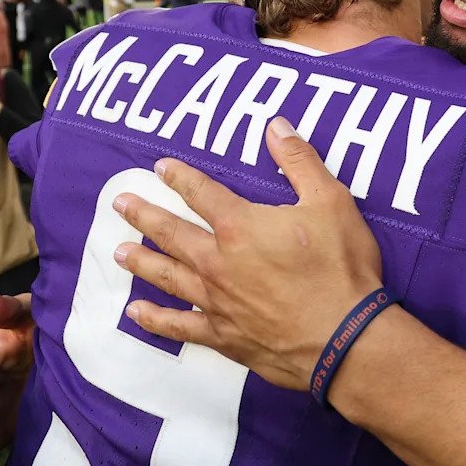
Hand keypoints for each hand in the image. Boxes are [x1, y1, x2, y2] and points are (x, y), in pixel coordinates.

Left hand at [114, 117, 383, 391]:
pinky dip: (156, 320)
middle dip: (144, 215)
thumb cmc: (340, 269)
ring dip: (142, 262)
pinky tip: (137, 314)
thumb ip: (300, 162)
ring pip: (168, 276)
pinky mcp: (224, 336)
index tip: (159, 168)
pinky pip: (180, 327)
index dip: (179, 177)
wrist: (346, 339)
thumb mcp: (331, 202)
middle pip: (172, 233)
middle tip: (120, 203)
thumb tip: (275, 126)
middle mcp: (218, 262)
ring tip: (119, 252)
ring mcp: (217, 302)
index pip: (201, 193)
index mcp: (241, 226)